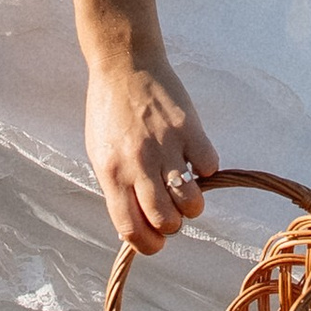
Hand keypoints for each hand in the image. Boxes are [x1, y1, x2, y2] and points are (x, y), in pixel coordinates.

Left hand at [84, 56, 219, 255]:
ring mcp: (166, 147)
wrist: (125, 65)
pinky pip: (209, 167)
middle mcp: (139, 164)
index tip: (156, 242)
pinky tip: (195, 158)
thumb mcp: (101, 154)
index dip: (148, 245)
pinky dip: (207, 170)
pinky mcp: (190, 129)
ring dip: (192, 205)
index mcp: (112, 173)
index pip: (132, 229)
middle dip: (172, 225)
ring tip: (186, 190)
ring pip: (192, 202)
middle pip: (166, 222)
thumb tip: (138, 223)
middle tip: (172, 211)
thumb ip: (117, 188)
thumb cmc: (109, 112)